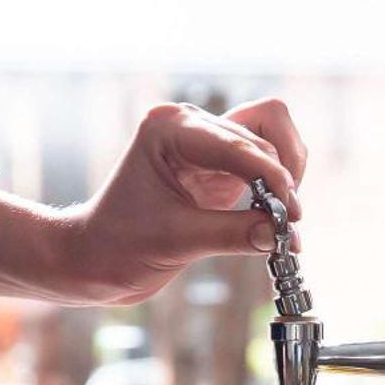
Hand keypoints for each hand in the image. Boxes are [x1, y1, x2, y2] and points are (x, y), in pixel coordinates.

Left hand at [62, 97, 307, 305]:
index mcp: (168, 129)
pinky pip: (264, 160)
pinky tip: (275, 214)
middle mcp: (188, 124)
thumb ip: (233, 234)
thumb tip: (283, 235)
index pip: (238, 144)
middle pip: (262, 135)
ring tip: (283, 218)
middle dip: (280, 181)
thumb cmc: (117, 245)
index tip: (290, 214)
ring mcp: (205, 141)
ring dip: (284, 177)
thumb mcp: (176, 242)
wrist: (93, 259)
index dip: (272, 177)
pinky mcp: (217, 164)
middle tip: (287, 224)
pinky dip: (277, 184)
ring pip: (271, 139)